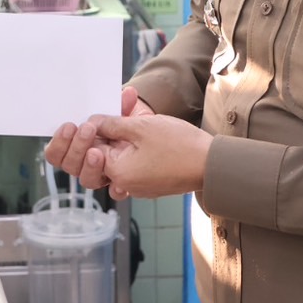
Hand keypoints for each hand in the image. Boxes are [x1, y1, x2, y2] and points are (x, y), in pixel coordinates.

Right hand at [44, 86, 153, 189]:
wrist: (153, 140)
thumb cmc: (131, 125)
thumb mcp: (127, 112)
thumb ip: (123, 104)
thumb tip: (128, 93)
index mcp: (79, 146)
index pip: (57, 151)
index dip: (58, 142)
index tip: (69, 126)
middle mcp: (86, 163)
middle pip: (69, 165)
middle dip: (75, 147)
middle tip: (87, 130)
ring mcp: (102, 175)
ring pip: (86, 180)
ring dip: (89, 166)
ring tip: (98, 152)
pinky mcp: (120, 186)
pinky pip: (114, 193)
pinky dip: (115, 189)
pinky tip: (120, 183)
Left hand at [94, 113, 212, 199]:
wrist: (212, 164)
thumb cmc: (180, 145)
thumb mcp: (141, 127)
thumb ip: (112, 125)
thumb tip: (93, 123)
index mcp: (118, 172)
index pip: (90, 152)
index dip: (90, 132)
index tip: (98, 117)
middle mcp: (124, 184)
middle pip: (94, 163)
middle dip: (94, 140)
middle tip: (100, 122)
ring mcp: (136, 185)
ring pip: (111, 164)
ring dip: (110, 144)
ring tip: (117, 125)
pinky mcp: (148, 182)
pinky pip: (127, 167)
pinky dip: (126, 151)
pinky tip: (133, 131)